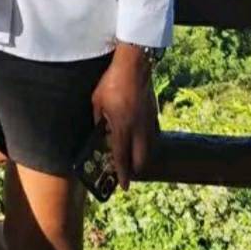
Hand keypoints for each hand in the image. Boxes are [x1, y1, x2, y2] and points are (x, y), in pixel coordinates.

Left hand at [90, 43, 159, 189]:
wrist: (134, 64)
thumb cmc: (112, 81)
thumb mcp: (97, 102)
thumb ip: (98, 120)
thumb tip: (99, 131)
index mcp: (122, 127)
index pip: (122, 157)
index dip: (123, 174)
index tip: (124, 186)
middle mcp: (138, 128)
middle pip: (141, 158)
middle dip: (135, 168)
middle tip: (127, 171)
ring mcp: (148, 120)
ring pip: (149, 146)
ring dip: (142, 154)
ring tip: (133, 155)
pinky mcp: (153, 111)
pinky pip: (152, 132)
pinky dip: (147, 139)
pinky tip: (140, 135)